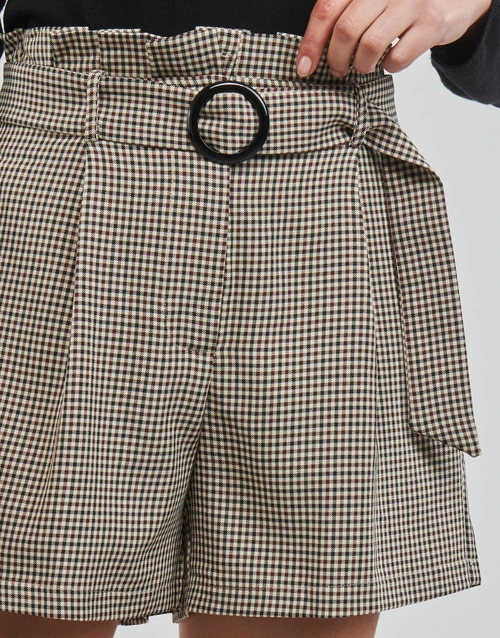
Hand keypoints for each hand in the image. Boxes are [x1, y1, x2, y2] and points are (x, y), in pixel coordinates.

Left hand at [295, 0, 492, 77]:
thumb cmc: (401, 3)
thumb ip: (345, 11)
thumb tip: (311, 50)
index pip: (326, 9)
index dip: (311, 42)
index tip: (304, 68)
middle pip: (345, 30)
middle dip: (336, 60)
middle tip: (338, 70)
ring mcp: (411, 2)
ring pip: (370, 46)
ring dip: (362, 66)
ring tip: (364, 67)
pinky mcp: (431, 23)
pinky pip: (397, 58)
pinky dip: (388, 68)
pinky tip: (390, 62)